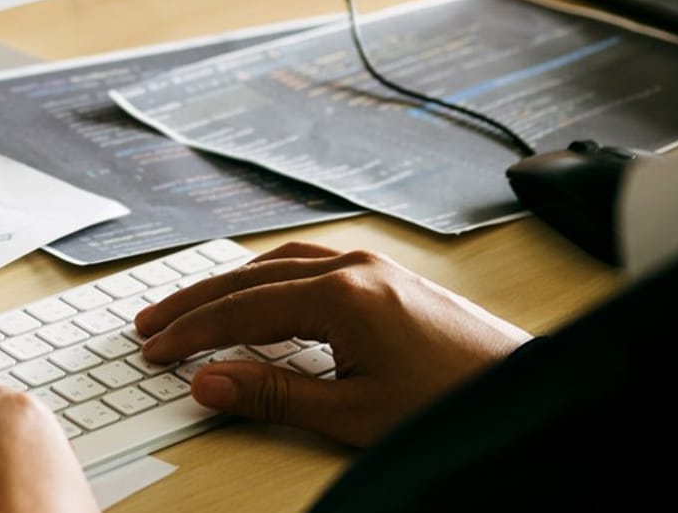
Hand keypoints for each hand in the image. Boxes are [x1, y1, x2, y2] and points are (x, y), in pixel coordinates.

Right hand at [136, 242, 530, 445]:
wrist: (526, 391)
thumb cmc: (450, 403)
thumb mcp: (352, 413)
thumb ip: (274, 395)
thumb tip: (207, 382)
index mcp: (343, 295)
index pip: (243, 309)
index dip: (192, 333)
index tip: (155, 350)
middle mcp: (356, 267)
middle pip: (253, 278)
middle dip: (198, 302)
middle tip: (151, 324)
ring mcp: (375, 267)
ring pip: (280, 264)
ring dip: (231, 286)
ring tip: (192, 310)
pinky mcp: (390, 280)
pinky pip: (310, 266)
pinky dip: (269, 280)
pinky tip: (259, 296)